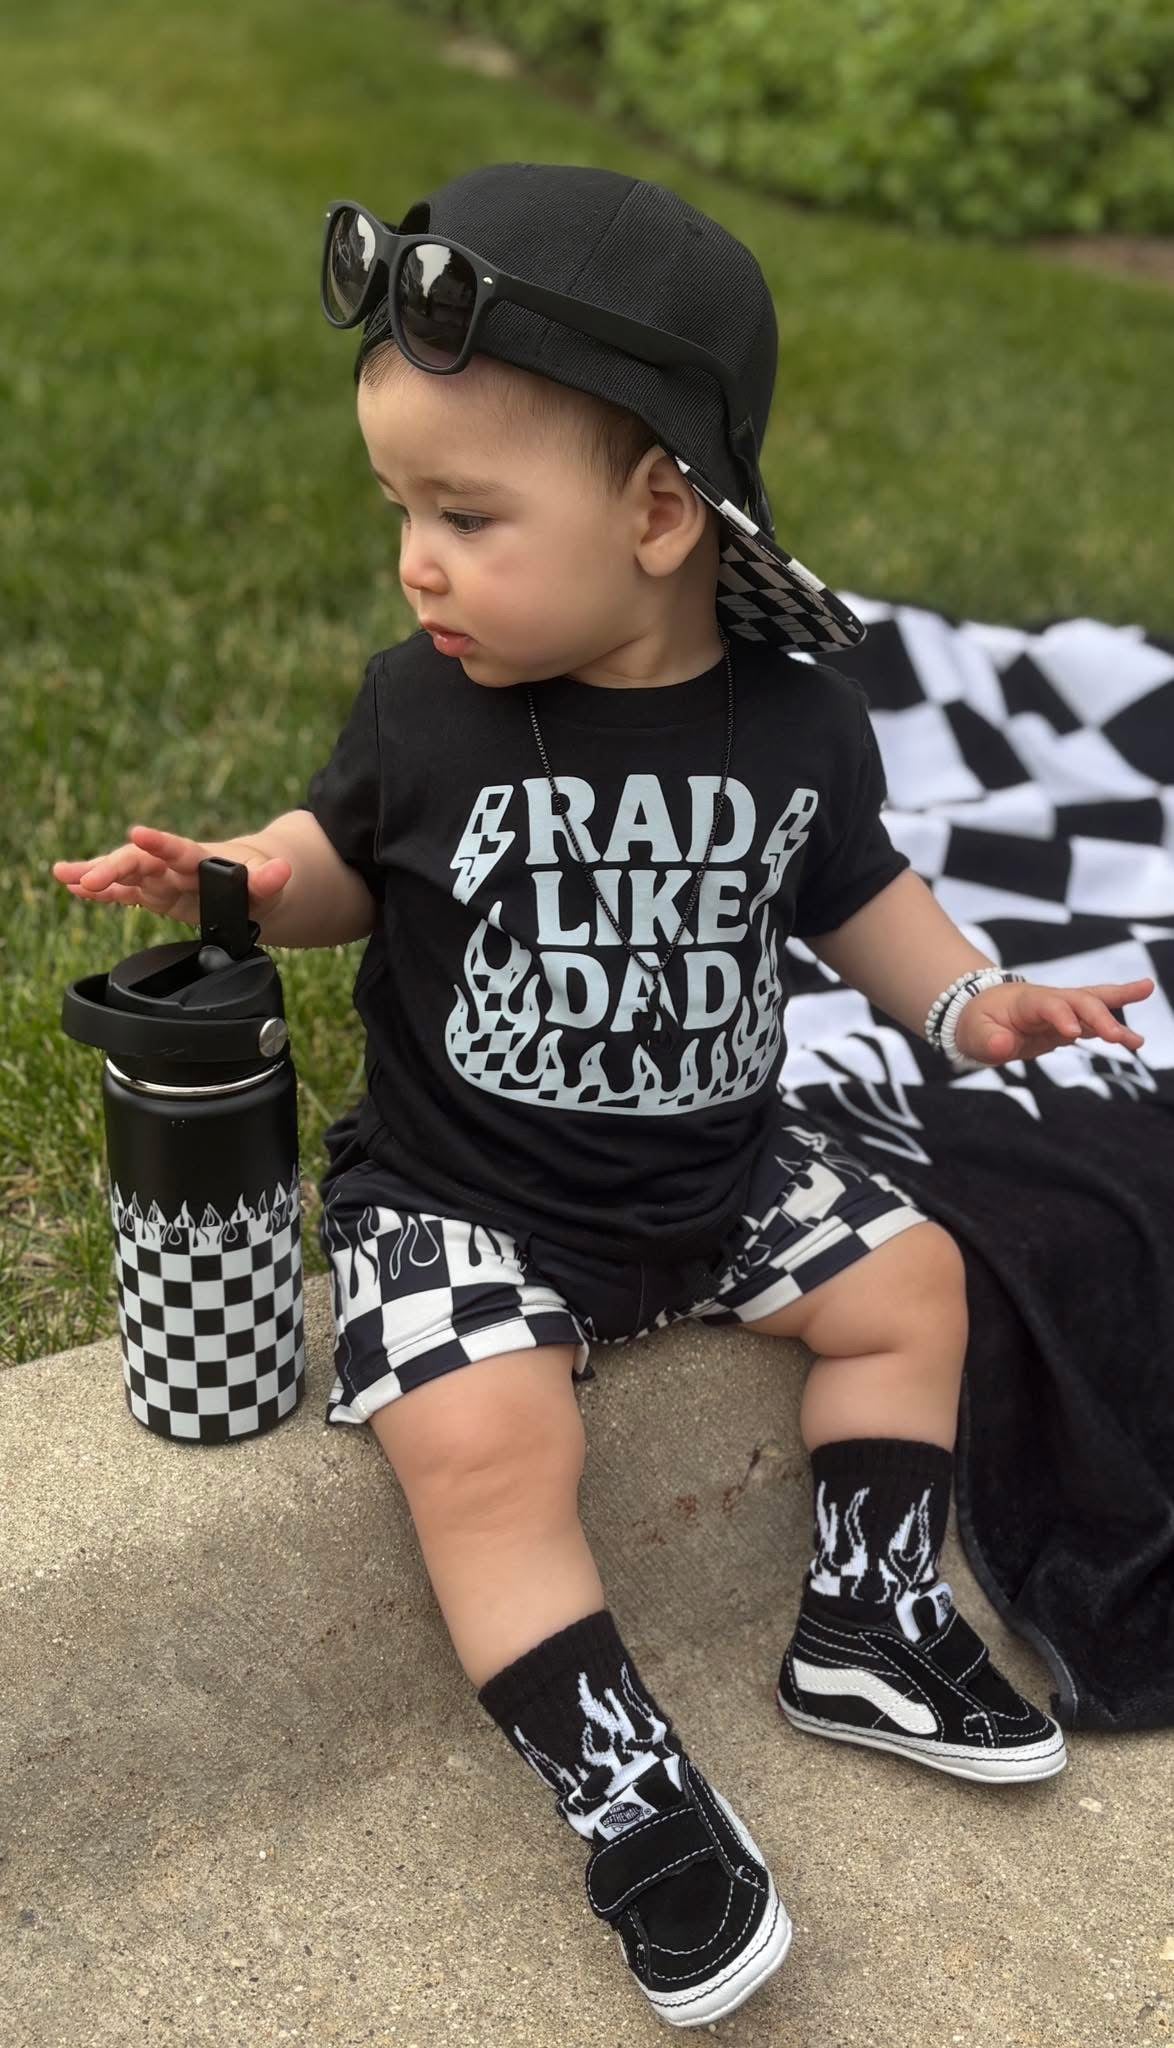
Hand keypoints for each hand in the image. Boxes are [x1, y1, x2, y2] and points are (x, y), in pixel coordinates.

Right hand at [53, 825, 291, 929]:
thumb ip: (270, 880)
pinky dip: (100, 892)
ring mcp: (162, 879)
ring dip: (95, 875)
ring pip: (124, 875)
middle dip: (113, 868)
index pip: (179, 850)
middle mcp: (175, 866)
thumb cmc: (260, 883)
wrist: (253, 885)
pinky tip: (73, 888)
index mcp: (202, 860)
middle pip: (140, 863)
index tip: (138, 834)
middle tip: (87, 877)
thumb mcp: (272, 885)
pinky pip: (124, 893)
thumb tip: (282, 871)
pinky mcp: (155, 894)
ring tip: (62, 874)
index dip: (160, 844)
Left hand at [953, 977, 1155, 1064]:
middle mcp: (1050, 999)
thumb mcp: (974, 1035)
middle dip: (1099, 1017)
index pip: (1048, 1003)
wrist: (982, 1013)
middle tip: (1117, 1038)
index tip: (1073, 1033)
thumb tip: (1003, 1047)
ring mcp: (1063, 1009)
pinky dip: (1116, 1028)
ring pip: (1094, 1003)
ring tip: (1142, 1021)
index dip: (1061, 1015)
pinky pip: (1096, 1021)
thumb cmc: (977, 1024)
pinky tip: (1137, 1040)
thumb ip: (989, 1041)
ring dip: (1119, 1009)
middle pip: (1080, 1000)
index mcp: (1025, 1001)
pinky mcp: (1070, 1022)